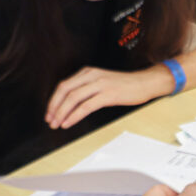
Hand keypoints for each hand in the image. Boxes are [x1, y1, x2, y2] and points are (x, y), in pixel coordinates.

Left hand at [46, 66, 160, 129]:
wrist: (145, 83)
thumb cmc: (125, 85)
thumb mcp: (102, 81)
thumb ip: (87, 88)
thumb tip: (71, 104)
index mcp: (88, 72)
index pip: (64, 85)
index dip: (53, 100)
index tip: (50, 112)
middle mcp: (91, 75)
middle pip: (64, 90)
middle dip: (54, 107)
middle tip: (49, 120)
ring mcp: (100, 84)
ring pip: (73, 98)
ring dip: (62, 113)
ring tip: (57, 124)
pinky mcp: (108, 94)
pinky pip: (86, 106)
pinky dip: (74, 116)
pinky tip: (69, 122)